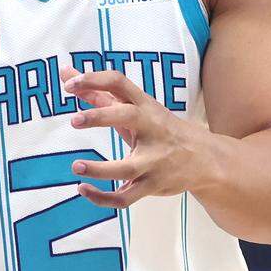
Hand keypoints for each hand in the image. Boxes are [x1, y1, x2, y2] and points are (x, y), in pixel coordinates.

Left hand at [59, 68, 203, 208]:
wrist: (206, 159)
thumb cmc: (158, 128)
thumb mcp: (133, 108)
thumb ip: (98, 93)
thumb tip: (64, 72)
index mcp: (144, 106)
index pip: (119, 82)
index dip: (93, 79)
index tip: (69, 84)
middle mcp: (151, 129)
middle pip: (128, 117)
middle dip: (100, 117)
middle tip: (74, 120)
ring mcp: (154, 160)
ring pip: (126, 168)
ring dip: (100, 169)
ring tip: (76, 166)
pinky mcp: (153, 185)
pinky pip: (126, 197)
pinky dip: (103, 198)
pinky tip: (83, 189)